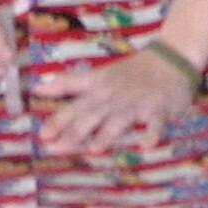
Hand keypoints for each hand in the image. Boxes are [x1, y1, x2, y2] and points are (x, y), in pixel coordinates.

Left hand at [34, 45, 195, 152]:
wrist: (170, 59)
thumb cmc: (130, 71)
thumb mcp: (98, 74)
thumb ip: (69, 83)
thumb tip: (38, 86)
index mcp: (99, 85)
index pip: (75, 102)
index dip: (58, 117)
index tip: (42, 134)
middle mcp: (114, 94)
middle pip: (92, 113)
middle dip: (74, 131)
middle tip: (58, 149)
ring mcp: (137, 102)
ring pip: (120, 119)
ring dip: (108, 133)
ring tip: (95, 148)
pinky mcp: (159, 108)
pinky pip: (156, 123)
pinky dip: (152, 133)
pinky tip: (146, 145)